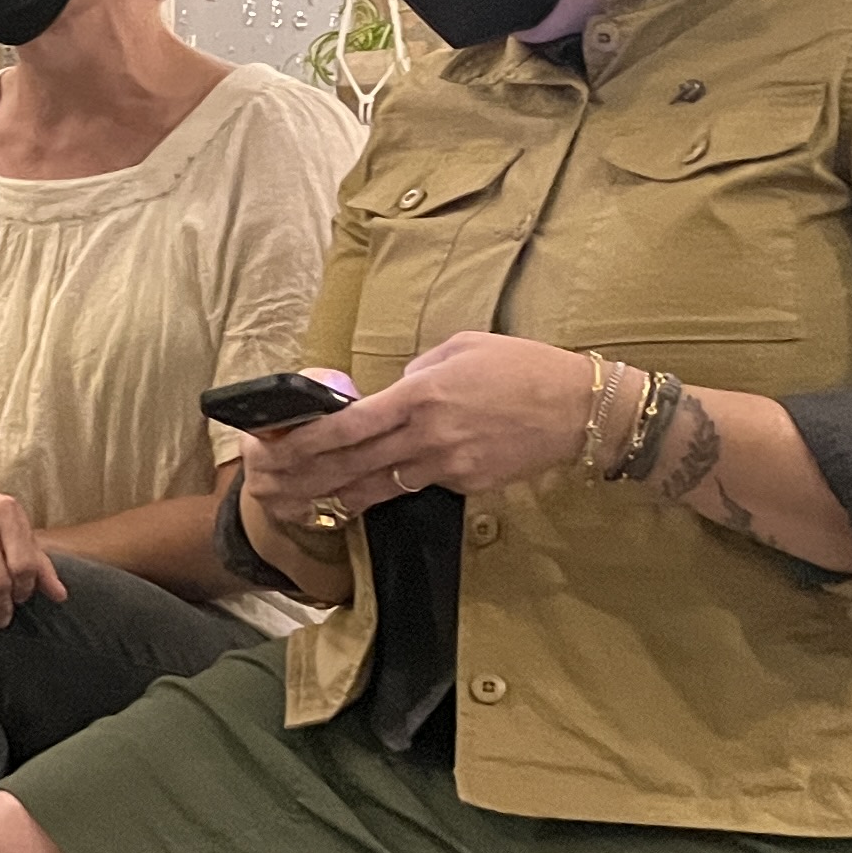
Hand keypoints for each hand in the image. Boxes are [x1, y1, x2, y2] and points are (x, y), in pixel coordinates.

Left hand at [246, 334, 594, 516]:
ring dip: (339, 495)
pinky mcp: (467, 484)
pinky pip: (418, 488)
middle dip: (309, 476)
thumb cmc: (521, 367)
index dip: (310, 441)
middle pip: (355, 462)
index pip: (352, 424)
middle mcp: (428, 435)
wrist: (578, 409)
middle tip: (273, 488)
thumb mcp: (461, 348)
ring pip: (380, 485)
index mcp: (421, 395)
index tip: (279, 449)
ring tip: (302, 504)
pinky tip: (359, 500)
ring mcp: (448, 465)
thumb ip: (418, 369)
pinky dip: (387, 493)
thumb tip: (393, 390)